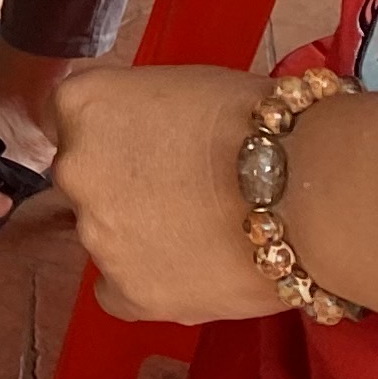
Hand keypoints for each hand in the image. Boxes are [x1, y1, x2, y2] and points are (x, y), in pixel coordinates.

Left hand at [47, 63, 290, 325]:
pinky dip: (144, 285)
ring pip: (104, 235)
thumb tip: (138, 133)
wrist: (306, 191)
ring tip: (202, 232)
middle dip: (122, 183)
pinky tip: (185, 272)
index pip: (70, 118)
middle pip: (84, 178)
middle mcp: (74, 168)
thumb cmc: (258, 125)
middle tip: (180, 189)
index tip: (142, 143)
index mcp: (82, 105)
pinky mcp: (130, 291)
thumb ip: (136, 113)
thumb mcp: (180, 86)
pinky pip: (117, 292)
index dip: (112, 133)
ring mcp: (97, 234)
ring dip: (137, 234)